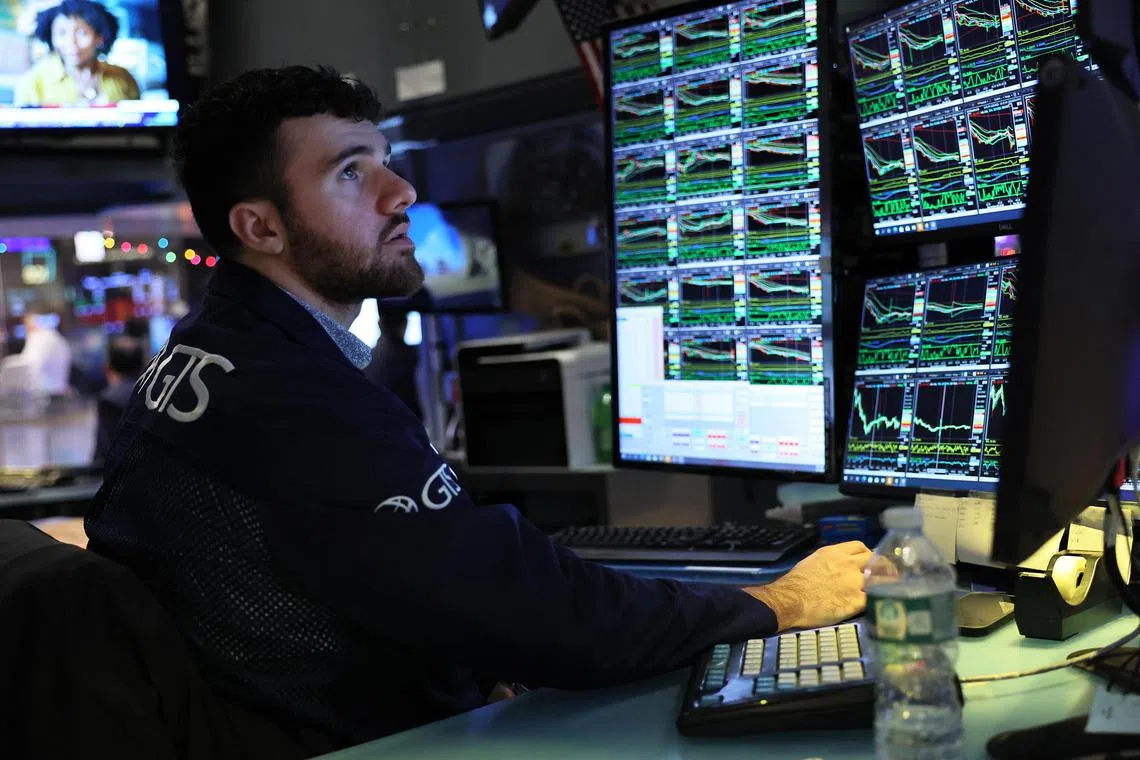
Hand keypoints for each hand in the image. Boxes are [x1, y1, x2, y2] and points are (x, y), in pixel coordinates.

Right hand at [744, 541, 871, 630]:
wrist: (791, 600)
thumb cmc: (796, 582)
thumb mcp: (813, 561)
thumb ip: (830, 561)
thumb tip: (837, 567)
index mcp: (835, 553)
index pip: (859, 546)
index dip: (866, 554)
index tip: (867, 561)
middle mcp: (848, 564)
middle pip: (874, 560)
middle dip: (880, 567)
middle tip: (882, 575)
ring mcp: (854, 583)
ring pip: (879, 580)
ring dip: (882, 584)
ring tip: (884, 591)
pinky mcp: (856, 601)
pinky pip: (873, 599)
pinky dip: (875, 601)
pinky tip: (876, 604)